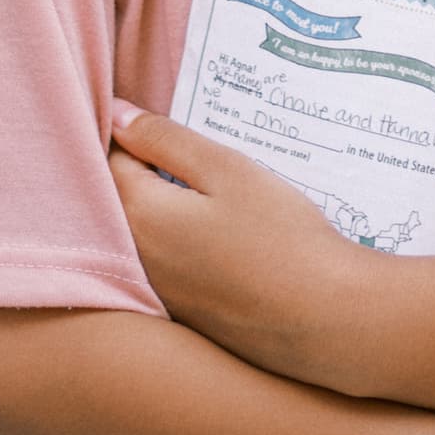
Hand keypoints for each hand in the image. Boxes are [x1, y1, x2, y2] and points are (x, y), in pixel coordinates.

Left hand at [106, 105, 376, 390]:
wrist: (322, 319)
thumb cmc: (279, 235)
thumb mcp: (225, 169)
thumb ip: (165, 139)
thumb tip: (116, 116)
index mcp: (139, 215)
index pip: (112, 159)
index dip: (136, 134)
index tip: (169, 126)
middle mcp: (133, 260)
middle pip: (121, 197)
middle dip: (145, 169)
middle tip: (191, 154)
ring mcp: (156, 294)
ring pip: (142, 232)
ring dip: (163, 208)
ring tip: (210, 194)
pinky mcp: (181, 315)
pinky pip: (164, 264)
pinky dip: (179, 243)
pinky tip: (221, 239)